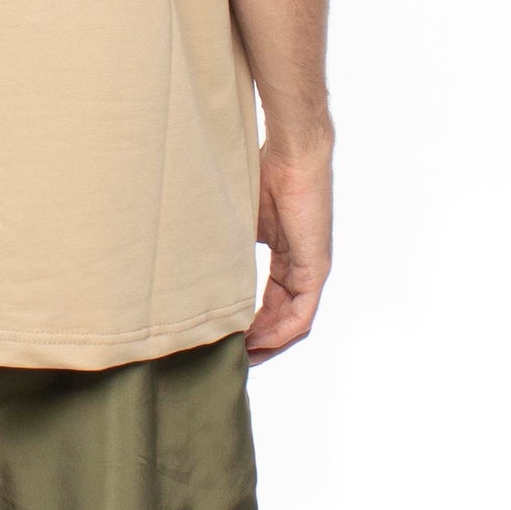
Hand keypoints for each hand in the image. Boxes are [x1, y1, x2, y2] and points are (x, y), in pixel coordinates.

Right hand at [247, 139, 332, 363]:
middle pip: (283, 318)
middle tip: (231, 356)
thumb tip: (194, 265)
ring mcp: (311, 268)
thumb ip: (228, 247)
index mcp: (286, 255)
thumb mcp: (239, 221)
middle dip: (258, 341)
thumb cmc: (264, 172)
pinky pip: (302, 314)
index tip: (227, 337)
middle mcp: (302, 266)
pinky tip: (259, 342)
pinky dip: (281, 332)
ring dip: (269, 343)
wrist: (291, 153)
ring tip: (242, 356)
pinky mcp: (316, 268)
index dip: (250, 324)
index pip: (271, 302)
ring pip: (293, 322)